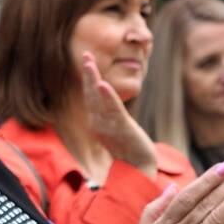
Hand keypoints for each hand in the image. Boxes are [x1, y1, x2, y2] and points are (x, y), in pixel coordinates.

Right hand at [80, 51, 156, 177]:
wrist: (138, 168)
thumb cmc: (128, 149)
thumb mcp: (116, 130)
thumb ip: (110, 116)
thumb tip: (108, 103)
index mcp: (96, 121)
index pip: (90, 95)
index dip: (88, 78)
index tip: (87, 60)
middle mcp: (98, 122)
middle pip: (91, 93)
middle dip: (88, 73)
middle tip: (85, 54)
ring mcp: (108, 126)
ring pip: (98, 99)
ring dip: (93, 80)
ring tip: (90, 63)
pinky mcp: (121, 128)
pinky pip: (113, 110)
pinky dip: (107, 97)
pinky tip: (103, 84)